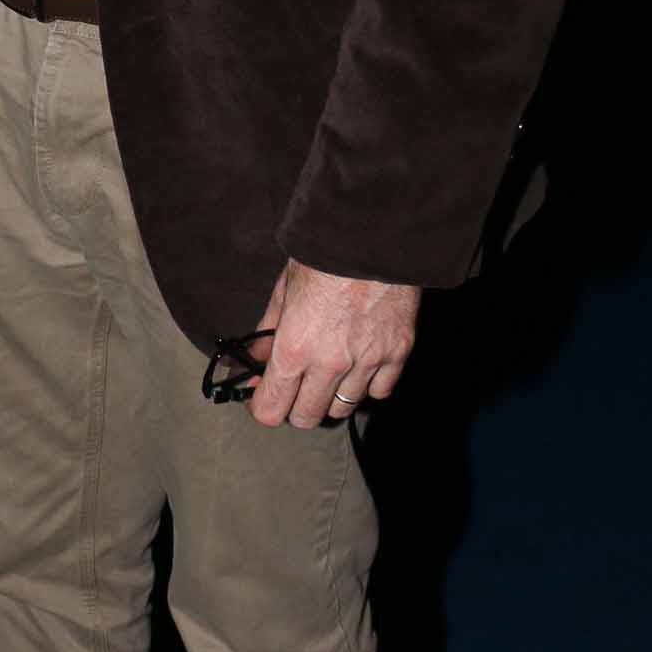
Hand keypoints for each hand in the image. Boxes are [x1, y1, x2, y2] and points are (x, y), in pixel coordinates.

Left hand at [236, 258, 419, 428]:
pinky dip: (367, 385)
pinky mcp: (397, 353)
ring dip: (331, 396)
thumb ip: (268, 332)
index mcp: (294, 349)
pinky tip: (359, 367)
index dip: (262, 406)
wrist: (372, 234)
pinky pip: (379, 392)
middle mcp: (330, 364)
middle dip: (294, 407)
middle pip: (306, 417)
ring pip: (343, 408)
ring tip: (327, 374)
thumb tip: (254, 359)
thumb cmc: (323, 257)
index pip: (271, 409)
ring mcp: (367, 362)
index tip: (262, 397)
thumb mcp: (283, 291)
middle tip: (294, 388)